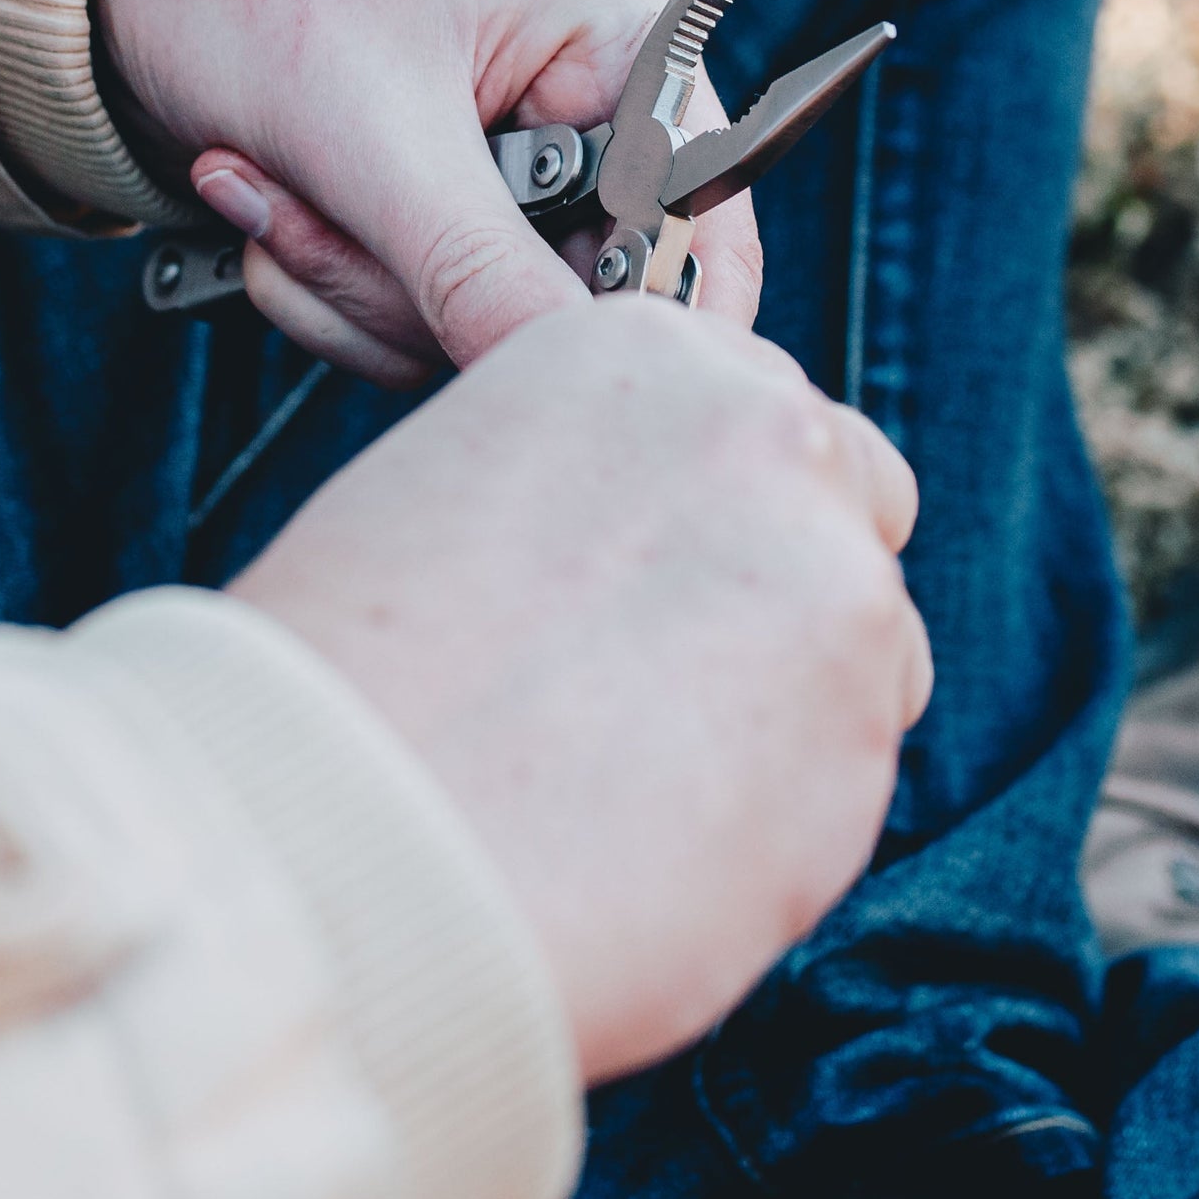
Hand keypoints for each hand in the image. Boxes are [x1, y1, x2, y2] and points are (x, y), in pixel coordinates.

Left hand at [94, 0, 764, 382]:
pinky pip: (421, 319)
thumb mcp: (372, 132)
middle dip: (415, 290)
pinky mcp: (440, 209)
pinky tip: (255, 204)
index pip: (703, 227)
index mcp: (626, 41)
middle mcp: (592, 107)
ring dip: (350, 290)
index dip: (632, 316)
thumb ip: (475, 271)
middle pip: (579, 300)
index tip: (526, 363)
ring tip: (255, 192)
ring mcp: (515, 166)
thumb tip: (567, 384)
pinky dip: (326, 288)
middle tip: (300, 222)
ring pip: (484, 324)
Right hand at [229, 299, 928, 1081]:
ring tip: (637, 787)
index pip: (759, 415)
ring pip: (872, 652)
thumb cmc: (348, 685)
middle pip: (854, 505)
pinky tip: (660, 845)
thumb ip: (596, 487)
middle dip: (788, 589)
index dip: (718, 512)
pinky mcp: (865, 731)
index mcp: (647, 352)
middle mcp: (765, 436)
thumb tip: (654, 555)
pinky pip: (855, 775)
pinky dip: (783, 816)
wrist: (327, 841)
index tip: (668, 584)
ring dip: (789, 710)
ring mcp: (833, 580)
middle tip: (672, 687)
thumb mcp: (463, 488)